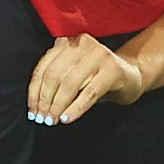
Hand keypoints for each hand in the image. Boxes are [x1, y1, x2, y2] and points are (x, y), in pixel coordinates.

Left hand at [27, 34, 145, 125]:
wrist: (131, 77)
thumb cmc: (96, 79)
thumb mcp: (73, 76)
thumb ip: (55, 83)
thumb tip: (37, 107)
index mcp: (67, 43)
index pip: (44, 68)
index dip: (35, 92)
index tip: (33, 111)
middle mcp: (81, 44)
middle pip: (54, 75)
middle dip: (45, 100)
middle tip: (43, 119)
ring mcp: (98, 55)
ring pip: (70, 83)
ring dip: (59, 105)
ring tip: (54, 120)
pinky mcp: (112, 69)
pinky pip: (89, 92)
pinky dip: (76, 108)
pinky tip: (68, 119)